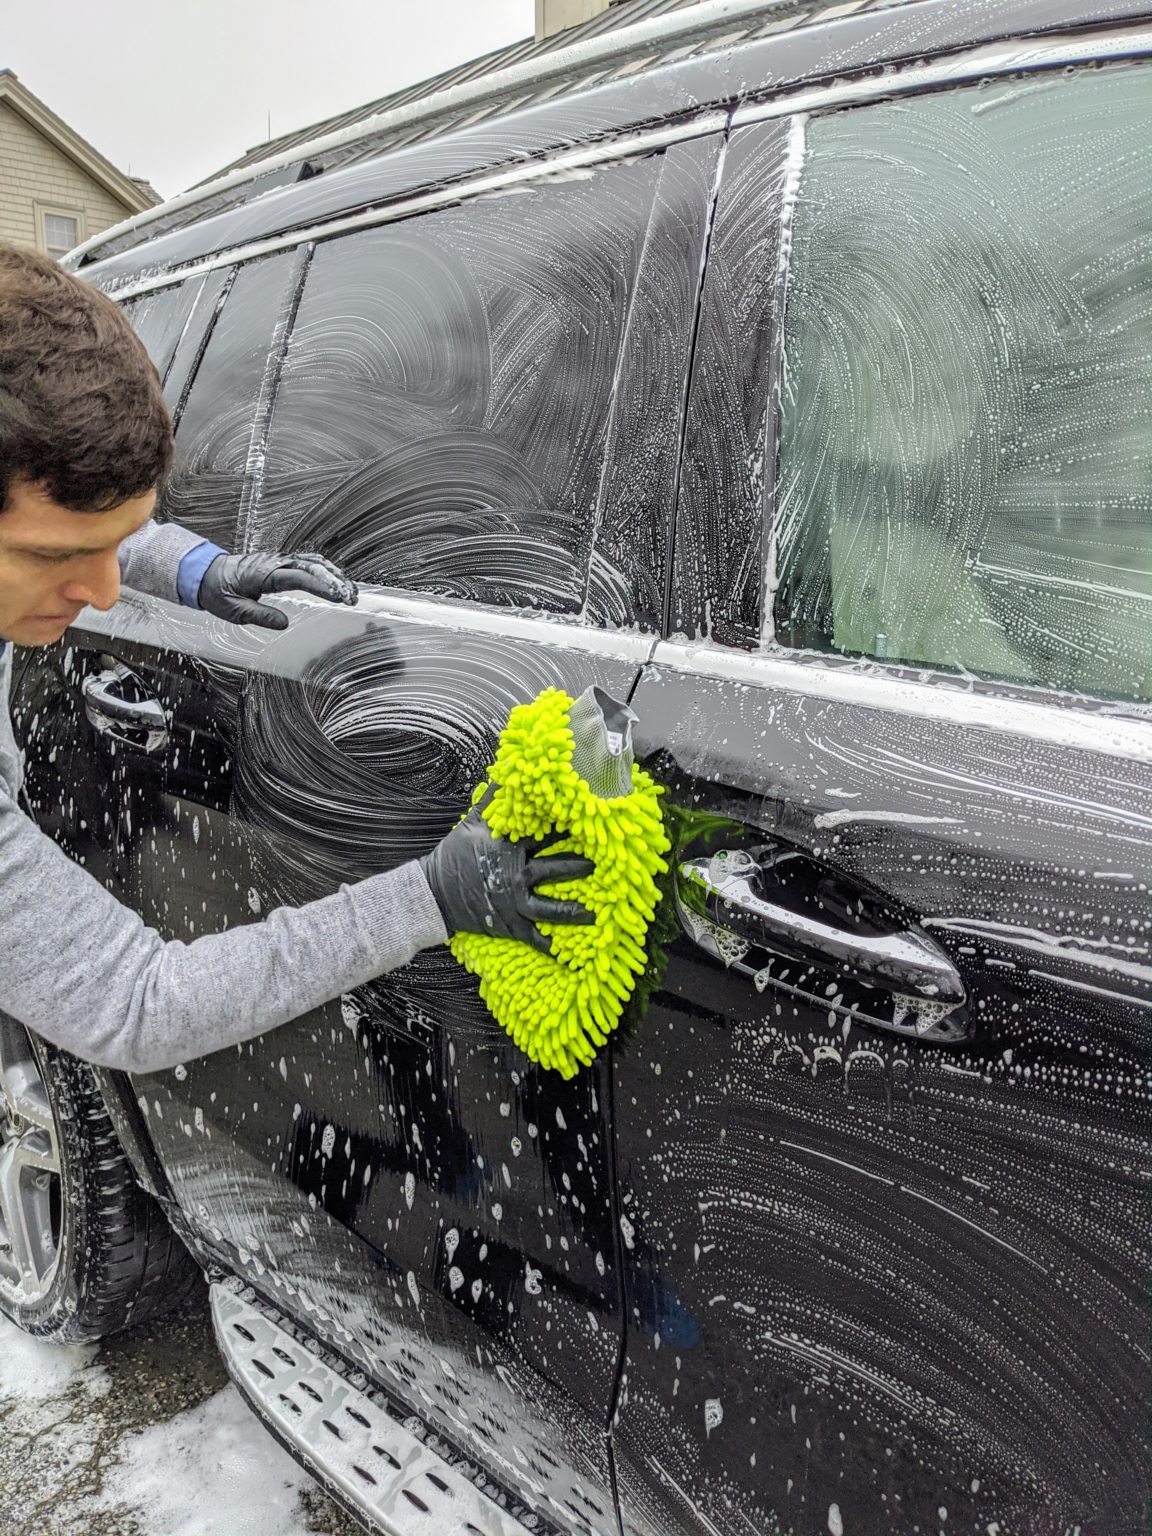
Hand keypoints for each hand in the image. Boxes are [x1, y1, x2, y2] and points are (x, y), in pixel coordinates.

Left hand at [198, 551, 357, 629]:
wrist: (203, 573)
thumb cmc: (217, 591)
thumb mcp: (233, 610)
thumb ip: (260, 615)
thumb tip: (284, 623)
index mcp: (264, 573)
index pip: (299, 577)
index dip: (321, 586)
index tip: (338, 596)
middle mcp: (274, 563)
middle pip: (313, 566)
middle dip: (336, 580)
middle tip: (352, 598)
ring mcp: (278, 561)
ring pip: (313, 562)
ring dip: (334, 574)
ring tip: (350, 592)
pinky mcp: (279, 564)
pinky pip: (306, 563)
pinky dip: (324, 571)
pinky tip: (335, 582)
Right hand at [420, 803, 594, 951]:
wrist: (433, 894)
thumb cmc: (453, 857)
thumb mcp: (472, 823)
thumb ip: (492, 798)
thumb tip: (505, 770)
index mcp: (508, 849)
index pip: (541, 836)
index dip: (564, 831)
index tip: (586, 823)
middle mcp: (514, 876)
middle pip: (551, 870)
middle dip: (576, 867)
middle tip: (599, 864)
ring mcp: (511, 902)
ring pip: (547, 907)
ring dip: (570, 911)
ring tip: (592, 914)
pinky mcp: (507, 924)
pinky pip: (530, 936)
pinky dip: (546, 945)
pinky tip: (562, 950)